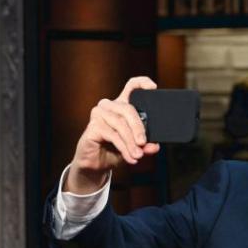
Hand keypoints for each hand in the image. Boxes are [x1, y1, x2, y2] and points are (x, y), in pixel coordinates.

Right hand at [66, 76, 160, 193]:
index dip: (142, 83)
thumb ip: (146, 145)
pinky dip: (124, 148)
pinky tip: (130, 157)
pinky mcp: (93, 126)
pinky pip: (112, 135)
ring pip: (120, 124)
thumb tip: (154, 146)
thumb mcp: (135, 147)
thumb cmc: (116, 150)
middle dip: (139, 128)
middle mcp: (110, 106)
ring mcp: (99, 114)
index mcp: (122, 105)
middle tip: (144, 143)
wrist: (97, 164)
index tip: (153, 87)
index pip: (131, 87)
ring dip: (131, 142)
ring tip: (138, 155)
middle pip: (128, 109)